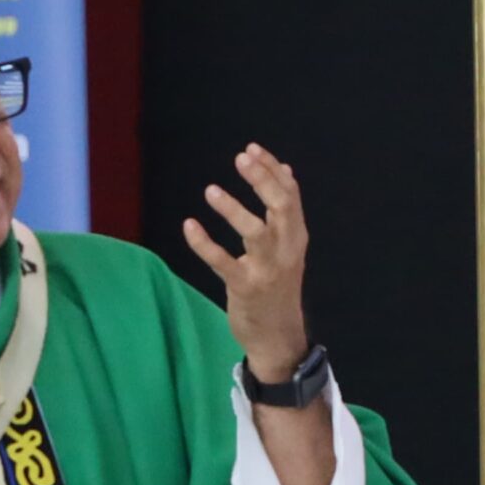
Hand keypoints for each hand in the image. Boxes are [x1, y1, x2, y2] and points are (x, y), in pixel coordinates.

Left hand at [182, 143, 310, 380]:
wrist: (278, 336)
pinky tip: (189, 226)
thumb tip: (285, 168)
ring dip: (233, 210)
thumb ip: (284, 210)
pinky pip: (223, 262)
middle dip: (262, 180)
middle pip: (280, 207)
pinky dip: (204, 244)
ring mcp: (266, 270)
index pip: (290, 194)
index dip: (272, 169)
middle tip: (240, 158)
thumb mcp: (288, 246)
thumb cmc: (278, 285)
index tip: (251, 149)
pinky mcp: (245, 288)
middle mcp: (286, 250)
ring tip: (210, 190)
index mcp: (295, 236)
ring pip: (254, 233)